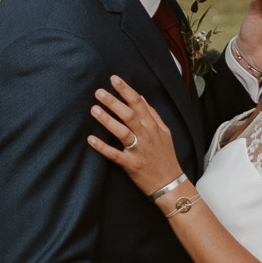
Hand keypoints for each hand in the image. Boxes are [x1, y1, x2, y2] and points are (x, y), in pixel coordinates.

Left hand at [88, 75, 184, 195]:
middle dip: (114, 102)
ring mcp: (139, 150)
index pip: (139, 103)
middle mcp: (146, 136)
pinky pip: (115, 155)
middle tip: (99, 92)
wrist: (170, 183)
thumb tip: (141, 97)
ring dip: (108, 120)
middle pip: (129, 115)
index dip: (126, 90)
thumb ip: (153, 114)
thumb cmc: (165, 156)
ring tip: (94, 109)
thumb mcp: (165, 132)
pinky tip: (91, 139)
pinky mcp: (131, 165)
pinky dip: (103, 147)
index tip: (113, 79)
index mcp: (153, 126)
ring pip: (122, 132)